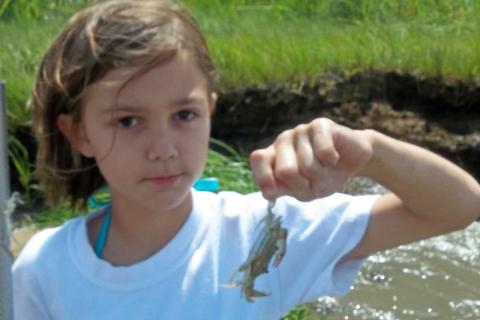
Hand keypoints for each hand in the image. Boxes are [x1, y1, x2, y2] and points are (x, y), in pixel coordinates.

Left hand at [250, 118, 372, 200]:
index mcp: (274, 155)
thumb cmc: (324, 176)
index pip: (259, 159)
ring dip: (321, 174)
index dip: (264, 178)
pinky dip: (332, 162)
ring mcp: (300, 131)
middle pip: (285, 171)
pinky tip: (334, 157)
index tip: (273, 193)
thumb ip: (284, 189)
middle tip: (311, 180)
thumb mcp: (303, 190)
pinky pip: (324, 152)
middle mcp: (283, 140)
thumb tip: (268, 192)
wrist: (353, 162)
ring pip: (307, 165)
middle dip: (302, 184)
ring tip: (325, 168)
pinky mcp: (320, 125)